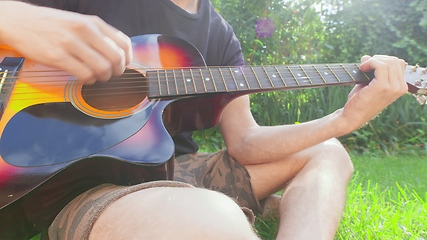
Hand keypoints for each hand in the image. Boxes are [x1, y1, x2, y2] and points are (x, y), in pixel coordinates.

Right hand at [0, 1, 131, 83]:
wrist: (19, 21)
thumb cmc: (51, 24)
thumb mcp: (79, 22)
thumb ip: (98, 35)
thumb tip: (118, 54)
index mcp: (93, 22)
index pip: (124, 43)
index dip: (128, 58)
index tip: (123, 65)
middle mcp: (85, 31)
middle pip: (116, 58)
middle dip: (117, 71)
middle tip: (111, 74)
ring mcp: (71, 43)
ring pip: (102, 68)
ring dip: (103, 77)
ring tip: (97, 77)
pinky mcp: (58, 57)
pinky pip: (84, 74)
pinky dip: (89, 80)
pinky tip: (85, 78)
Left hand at [337, 55, 407, 132]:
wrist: (351, 117)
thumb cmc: (359, 101)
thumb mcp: (368, 83)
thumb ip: (372, 70)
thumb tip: (367, 56)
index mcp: (400, 87)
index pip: (398, 63)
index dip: (383, 60)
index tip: (369, 65)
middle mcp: (400, 88)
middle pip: (394, 60)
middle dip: (378, 58)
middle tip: (364, 65)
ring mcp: (393, 87)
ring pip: (388, 61)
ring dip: (373, 60)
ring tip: (362, 67)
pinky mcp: (382, 87)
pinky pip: (380, 65)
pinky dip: (370, 63)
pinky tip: (361, 68)